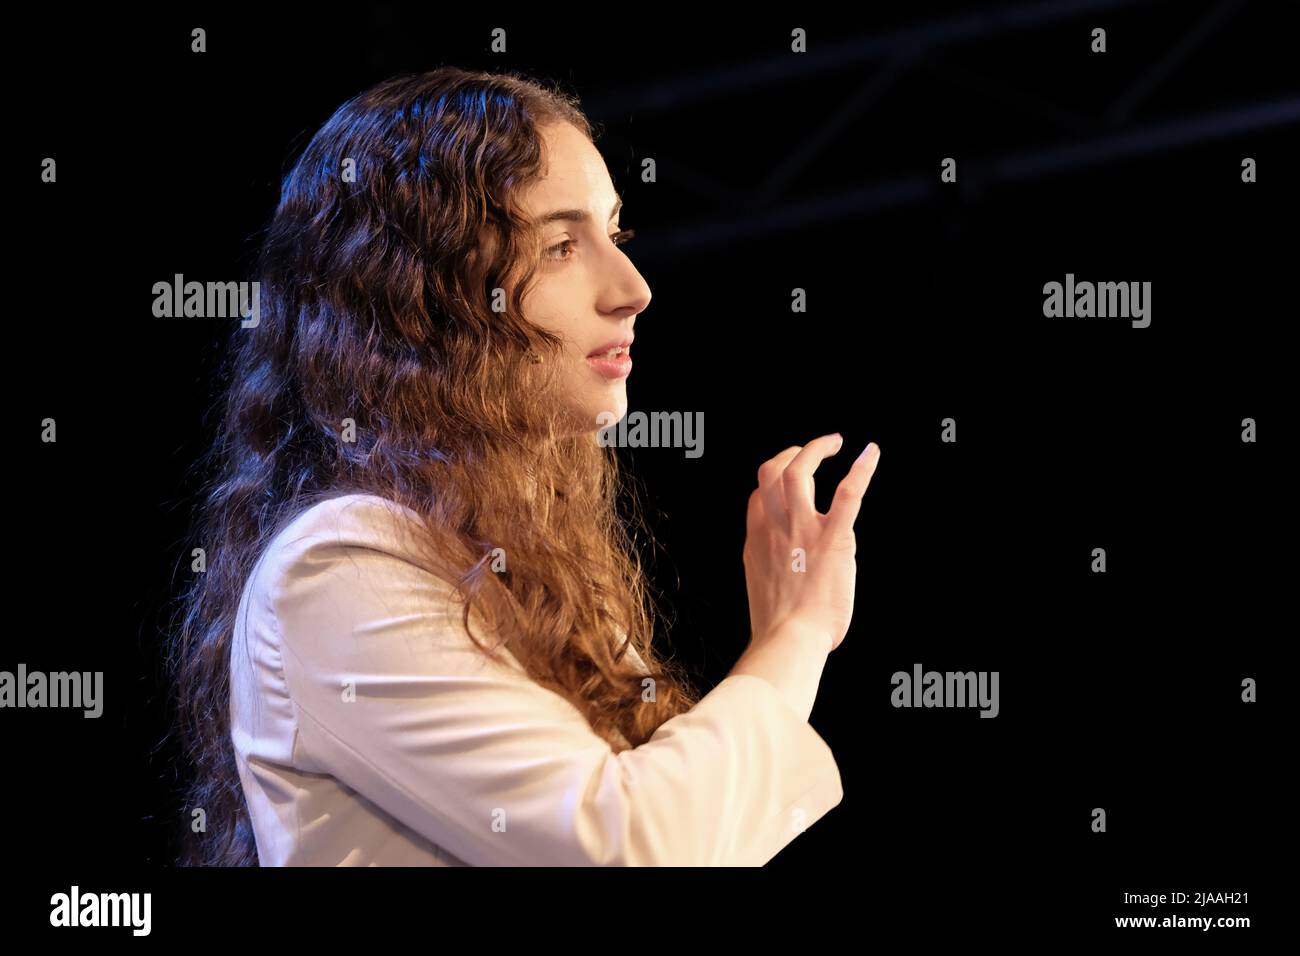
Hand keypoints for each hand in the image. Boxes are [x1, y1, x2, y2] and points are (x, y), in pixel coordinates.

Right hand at [742, 435, 881, 653]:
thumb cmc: (779, 627)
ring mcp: (802, 529)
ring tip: (835, 442)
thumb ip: (772, 565)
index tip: (790, 482)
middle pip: (772, 471)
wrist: (789, 640)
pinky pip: (848, 494)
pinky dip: (862, 470)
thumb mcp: (763, 586)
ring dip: (817, 448)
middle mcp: (775, 527)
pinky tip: (872, 454)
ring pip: (799, 469)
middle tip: (811, 450)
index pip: (759, 495)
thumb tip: (786, 564)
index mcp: (758, 540)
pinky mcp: (834, 539)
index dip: (773, 481)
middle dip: (790, 453)